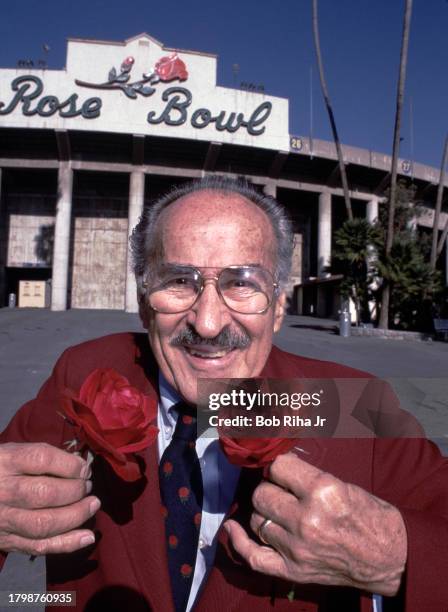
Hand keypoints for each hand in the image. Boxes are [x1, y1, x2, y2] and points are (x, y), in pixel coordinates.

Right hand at [0, 443, 100, 555]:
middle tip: (88, 486)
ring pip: (44, 523)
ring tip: (93, 504)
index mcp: (4, 462)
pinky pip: (39, 546)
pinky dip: (67, 543)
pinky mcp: (6, 541)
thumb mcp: (12, 451)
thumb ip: (42, 456)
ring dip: (76, 515)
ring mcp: (2, 519)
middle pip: (45, 493)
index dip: (70, 464)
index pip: (42, 459)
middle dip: (75, 490)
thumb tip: (80, 465)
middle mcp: (1, 491)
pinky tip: (87, 536)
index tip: (85, 468)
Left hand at [224, 452, 406, 595]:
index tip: (282, 469)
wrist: (390, 557)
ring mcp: (298, 547)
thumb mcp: (342, 484)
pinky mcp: (294, 570)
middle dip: (270, 488)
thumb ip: (307, 476)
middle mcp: (307, 518)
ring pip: (258, 519)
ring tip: (279, 511)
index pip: (278, 467)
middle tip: (283, 491)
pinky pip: (254, 556)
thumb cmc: (369, 515)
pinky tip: (232, 528)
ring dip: (265, 512)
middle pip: (263, 494)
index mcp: (323, 490)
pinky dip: (239, 541)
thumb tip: (275, 465)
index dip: (279, 466)